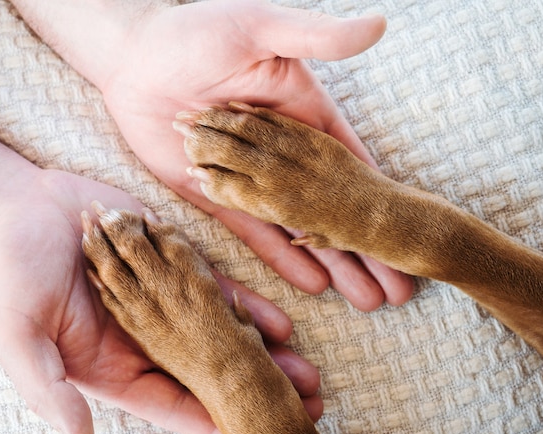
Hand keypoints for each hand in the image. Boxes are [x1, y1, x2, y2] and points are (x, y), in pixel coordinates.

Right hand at [0, 167, 320, 433]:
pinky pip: (217, 291)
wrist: (20, 207)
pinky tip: (280, 325)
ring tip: (305, 373)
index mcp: (115, 365)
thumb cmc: (11, 273)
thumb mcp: (18, 337)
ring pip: (222, 336)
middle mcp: (147, 339)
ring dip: (263, 355)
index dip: (213, 424)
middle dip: (254, 393)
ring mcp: (165, 302)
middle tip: (301, 407)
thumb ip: (50, 390)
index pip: (173, 405)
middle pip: (210, 376)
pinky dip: (247, 309)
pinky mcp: (174, 263)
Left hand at [101, 0, 413, 309]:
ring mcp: (249, 176)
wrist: (135, 58)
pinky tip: (312, 282)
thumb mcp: (263, 27)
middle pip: (332, 205)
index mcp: (299, 115)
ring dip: (333, 262)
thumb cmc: (199, 31)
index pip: (351, 160)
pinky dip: (282, 254)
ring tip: (365, 297)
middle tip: (394, 289)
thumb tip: (379, 25)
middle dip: (364, 246)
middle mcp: (280, 152)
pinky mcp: (215, 192)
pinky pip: (253, 228)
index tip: (407, 230)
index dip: (381, 195)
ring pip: (299, 226)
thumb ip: (317, 35)